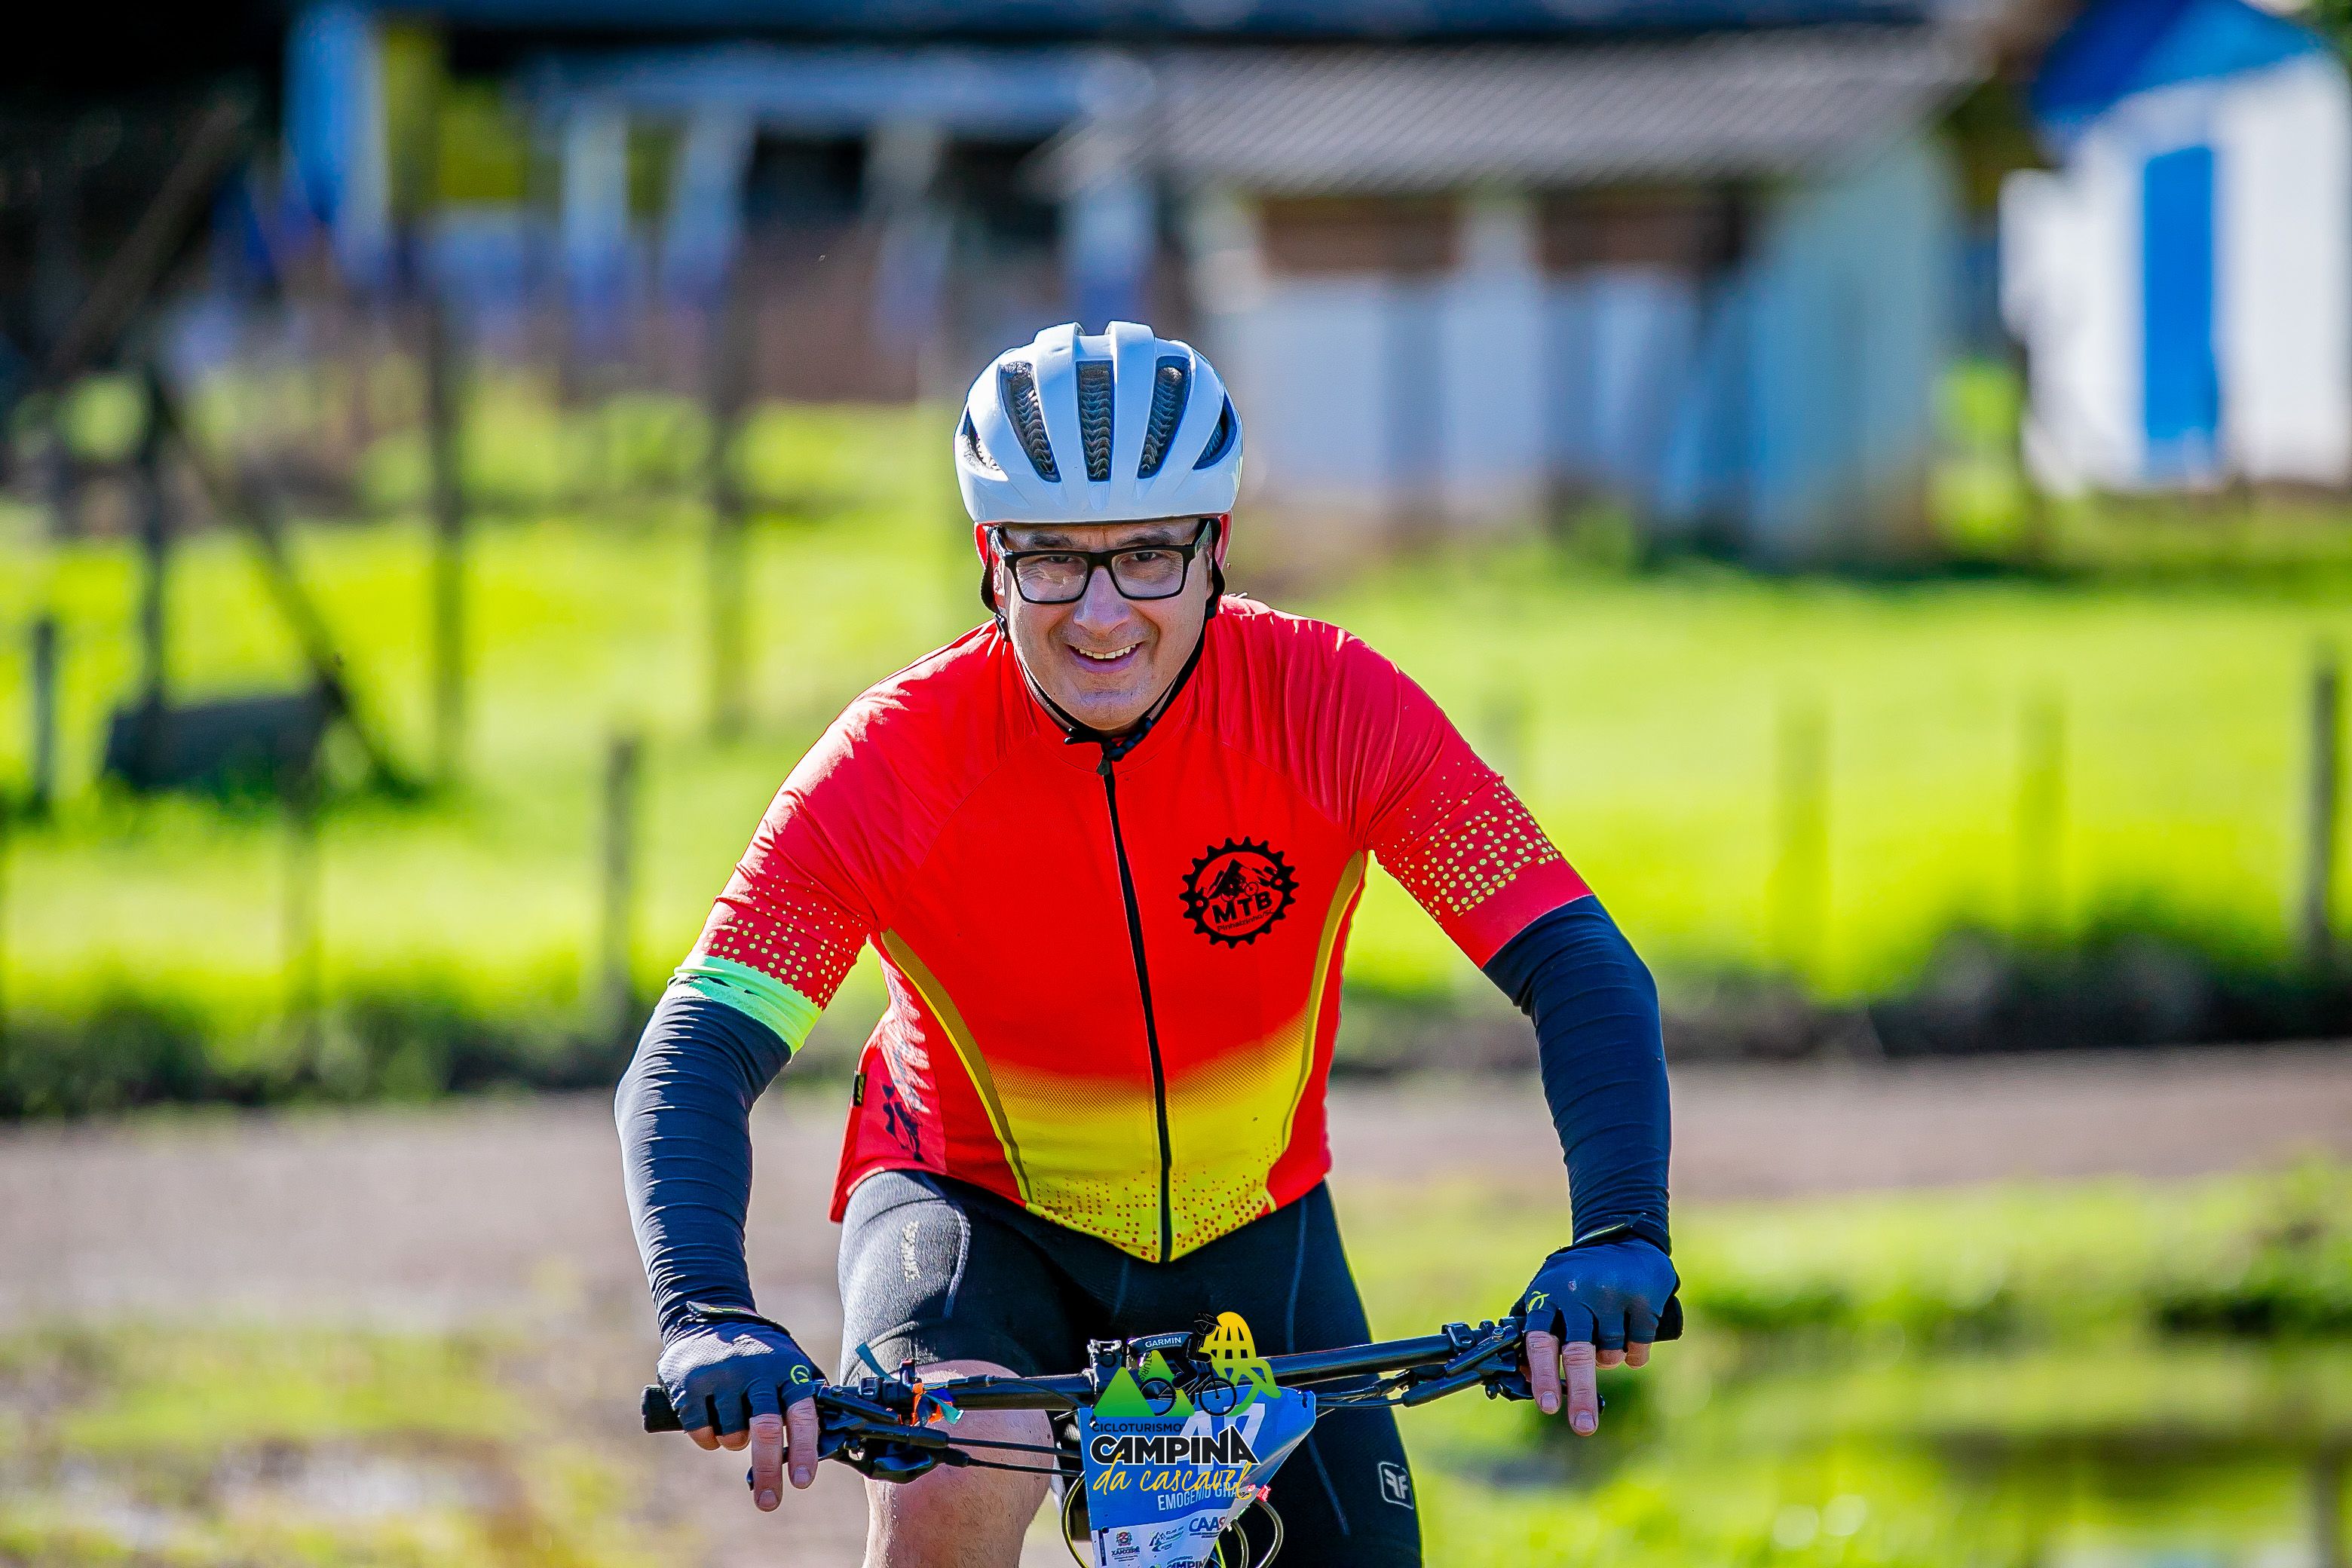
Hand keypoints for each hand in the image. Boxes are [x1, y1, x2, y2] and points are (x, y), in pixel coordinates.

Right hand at [658, 1315, 824, 1509]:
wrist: (707, 1323)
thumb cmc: (759, 1355)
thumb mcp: (789, 1365)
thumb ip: (807, 1398)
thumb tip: (834, 1439)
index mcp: (787, 1370)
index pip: (802, 1414)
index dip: (804, 1450)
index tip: (803, 1482)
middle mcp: (755, 1371)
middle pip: (766, 1431)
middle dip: (769, 1472)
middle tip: (770, 1502)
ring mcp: (721, 1376)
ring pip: (732, 1436)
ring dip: (736, 1443)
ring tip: (736, 1422)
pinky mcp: (690, 1385)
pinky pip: (703, 1432)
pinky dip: (709, 1439)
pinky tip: (712, 1422)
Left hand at [1512, 1236, 1677, 1436]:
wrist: (1624, 1240)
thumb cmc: (1575, 1277)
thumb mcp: (1547, 1291)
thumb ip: (1534, 1329)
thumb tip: (1521, 1376)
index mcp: (1548, 1293)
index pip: (1540, 1339)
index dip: (1542, 1374)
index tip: (1547, 1406)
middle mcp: (1578, 1292)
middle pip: (1578, 1354)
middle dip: (1580, 1395)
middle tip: (1582, 1427)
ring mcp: (1612, 1294)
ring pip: (1610, 1354)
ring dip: (1608, 1361)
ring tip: (1605, 1340)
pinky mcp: (1644, 1300)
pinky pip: (1637, 1349)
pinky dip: (1634, 1356)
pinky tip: (1630, 1339)